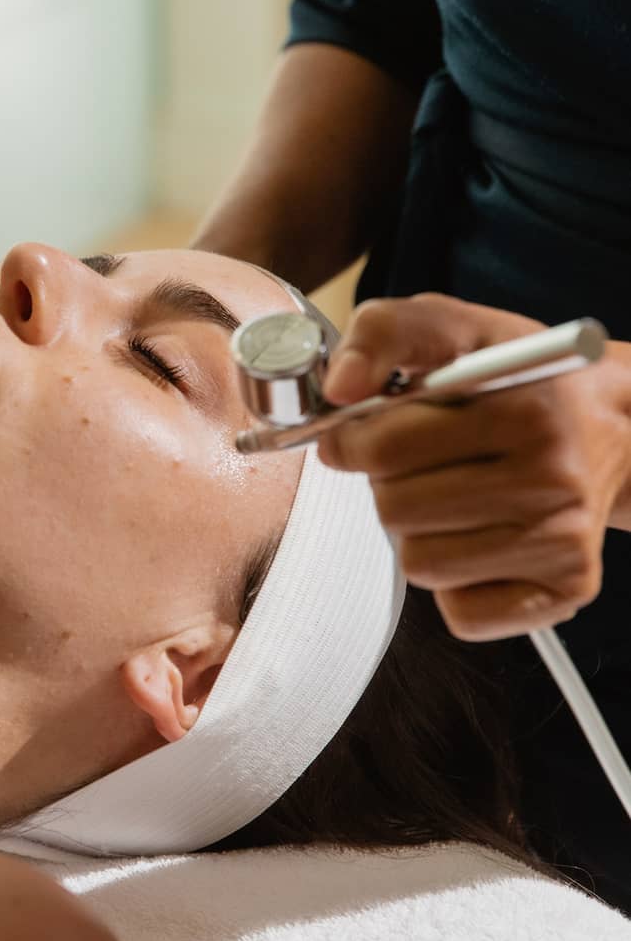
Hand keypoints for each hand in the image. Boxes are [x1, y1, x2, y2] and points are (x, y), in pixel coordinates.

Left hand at [316, 293, 630, 639]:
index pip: (384, 449)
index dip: (353, 440)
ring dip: (418, 532)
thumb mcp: (456, 328)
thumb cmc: (520, 379)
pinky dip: (454, 583)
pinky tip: (478, 537)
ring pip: (421, 564)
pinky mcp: (567, 589)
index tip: (359, 431)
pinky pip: (461, 612)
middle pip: (395, 511)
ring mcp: (563, 541)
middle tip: (420, 461)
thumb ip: (385, 335)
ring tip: (452, 494)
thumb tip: (337, 386)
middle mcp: (552, 479)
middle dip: (389, 484)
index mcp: (523, 409)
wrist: (616, 426)